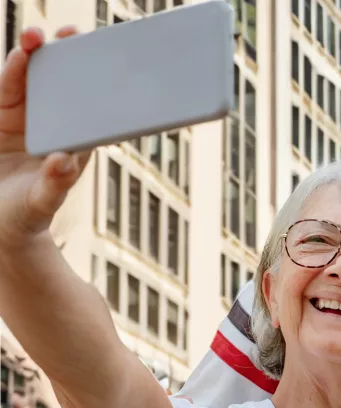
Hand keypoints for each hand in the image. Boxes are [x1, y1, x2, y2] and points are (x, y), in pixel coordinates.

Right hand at [0, 26, 88, 251]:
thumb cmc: (27, 215)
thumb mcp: (41, 203)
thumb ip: (55, 184)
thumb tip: (64, 162)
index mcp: (74, 140)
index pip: (88, 103)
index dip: (95, 79)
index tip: (105, 65)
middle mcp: (53, 122)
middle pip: (59, 82)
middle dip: (63, 55)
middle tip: (68, 34)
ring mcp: (25, 116)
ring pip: (27, 79)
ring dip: (30, 57)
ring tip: (35, 40)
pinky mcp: (1, 115)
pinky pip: (6, 89)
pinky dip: (10, 73)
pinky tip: (18, 58)